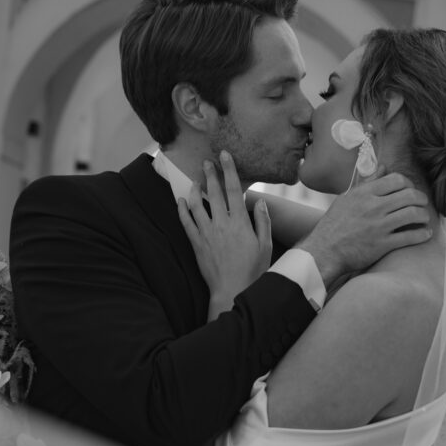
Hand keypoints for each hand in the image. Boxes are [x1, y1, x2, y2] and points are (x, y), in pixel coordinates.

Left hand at [178, 152, 271, 318]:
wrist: (232, 290)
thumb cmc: (252, 270)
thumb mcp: (265, 246)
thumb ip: (263, 222)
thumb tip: (260, 202)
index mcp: (240, 222)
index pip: (233, 189)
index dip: (229, 170)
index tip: (224, 156)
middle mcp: (222, 224)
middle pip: (213, 192)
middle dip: (210, 174)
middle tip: (206, 162)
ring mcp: (206, 233)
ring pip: (196, 205)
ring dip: (194, 190)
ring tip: (194, 181)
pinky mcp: (196, 243)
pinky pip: (186, 222)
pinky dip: (182, 210)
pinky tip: (180, 201)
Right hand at [298, 170, 431, 286]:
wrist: (324, 251)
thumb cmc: (334, 225)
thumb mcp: (347, 198)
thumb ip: (367, 183)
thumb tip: (383, 168)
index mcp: (364, 193)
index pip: (397, 180)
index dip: (409, 184)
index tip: (411, 191)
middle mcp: (373, 207)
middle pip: (409, 195)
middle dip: (421, 199)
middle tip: (423, 203)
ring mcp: (378, 226)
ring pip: (413, 214)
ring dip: (424, 216)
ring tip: (424, 218)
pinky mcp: (382, 244)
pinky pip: (409, 236)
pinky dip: (422, 235)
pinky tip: (425, 234)